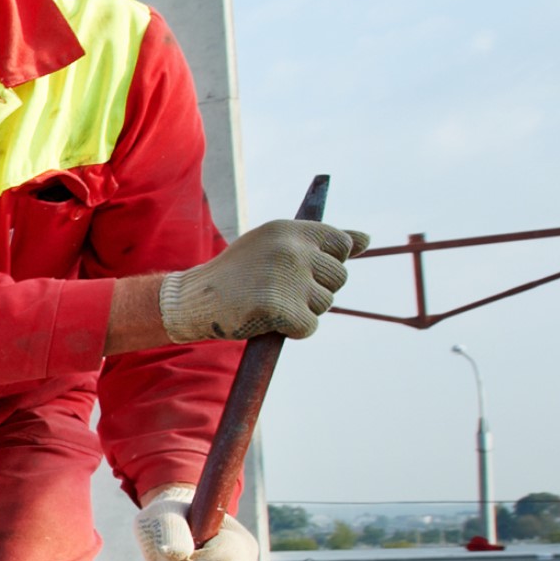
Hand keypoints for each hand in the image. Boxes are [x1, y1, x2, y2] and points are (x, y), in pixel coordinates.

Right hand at [162, 219, 368, 342]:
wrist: (193, 299)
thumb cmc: (238, 273)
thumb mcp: (276, 245)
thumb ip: (321, 241)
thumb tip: (367, 239)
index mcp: (290, 230)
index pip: (342, 244)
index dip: (326, 261)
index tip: (301, 268)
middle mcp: (291, 249)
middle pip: (338, 278)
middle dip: (316, 289)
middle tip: (279, 289)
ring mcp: (286, 279)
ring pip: (326, 303)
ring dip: (303, 310)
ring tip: (269, 302)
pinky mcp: (280, 309)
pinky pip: (309, 327)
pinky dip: (293, 331)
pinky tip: (267, 320)